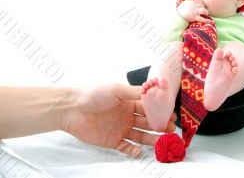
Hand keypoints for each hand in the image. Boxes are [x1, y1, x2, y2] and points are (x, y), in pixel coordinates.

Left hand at [61, 83, 175, 156]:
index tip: (171, 115)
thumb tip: (153, 90)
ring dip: (152, 139)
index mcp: (128, 102)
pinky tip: (141, 152)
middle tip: (171, 129)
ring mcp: (120, 129)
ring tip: (163, 142)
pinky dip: (134, 151)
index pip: (148, 108)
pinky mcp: (112, 141)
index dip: (160, 112)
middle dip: (160, 125)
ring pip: (140, 136)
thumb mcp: (116, 90)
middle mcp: (126, 116)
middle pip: (147, 123)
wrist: (72, 109)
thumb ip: (135, 92)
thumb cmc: (93, 95)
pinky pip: (126, 148)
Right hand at [177, 0, 210, 22]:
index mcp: (192, 2)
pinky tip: (209, 21)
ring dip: (206, 13)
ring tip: (205, 15)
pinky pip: (202, 19)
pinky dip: (206, 20)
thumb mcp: (184, 2)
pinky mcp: (195, 17)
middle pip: (203, 5)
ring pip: (204, 11)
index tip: (201, 7)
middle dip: (204, 8)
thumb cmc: (180, 9)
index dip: (202, 4)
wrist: (177, 16)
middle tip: (203, 11)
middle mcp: (195, 6)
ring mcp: (195, 12)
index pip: (200, 1)